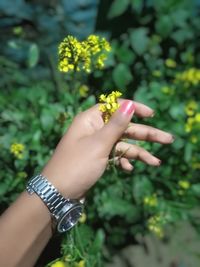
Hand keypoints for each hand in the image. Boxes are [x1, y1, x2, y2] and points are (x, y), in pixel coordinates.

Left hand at [42, 100, 173, 198]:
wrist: (57, 194)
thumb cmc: (77, 165)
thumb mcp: (99, 144)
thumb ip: (116, 124)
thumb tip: (130, 104)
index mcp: (90, 120)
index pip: (115, 106)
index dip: (134, 108)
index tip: (151, 114)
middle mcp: (94, 129)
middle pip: (124, 127)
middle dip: (146, 134)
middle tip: (168, 139)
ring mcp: (97, 145)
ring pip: (122, 144)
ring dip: (139, 152)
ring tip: (157, 162)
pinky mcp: (97, 159)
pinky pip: (115, 156)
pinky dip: (123, 161)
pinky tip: (130, 169)